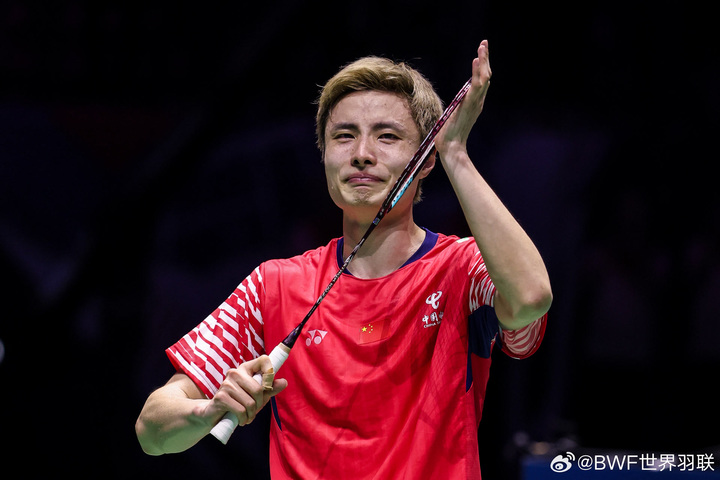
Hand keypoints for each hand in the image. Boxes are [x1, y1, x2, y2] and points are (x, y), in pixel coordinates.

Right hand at [207, 355, 287, 425]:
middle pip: (259, 389)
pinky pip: (241, 410)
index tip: (268, 387)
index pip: (264, 360)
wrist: (214, 414)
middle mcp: (235, 372)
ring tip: (247, 416)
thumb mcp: (257, 396)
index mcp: (246, 368)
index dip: (270, 373)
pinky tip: (241, 420)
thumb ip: (270, 389)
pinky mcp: (221, 397)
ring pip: (250, 402)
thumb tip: (284, 382)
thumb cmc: (239, 402)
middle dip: (260, 404)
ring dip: (251, 414)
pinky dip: (244, 419)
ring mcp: (226, 384)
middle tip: (254, 410)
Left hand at [434, 40, 491, 159]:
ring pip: (484, 77)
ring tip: (482, 46)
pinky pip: (477, 85)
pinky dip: (477, 72)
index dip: (481, 66)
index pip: (480, 81)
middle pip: (485, 75)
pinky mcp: (470, 105)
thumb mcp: (452, 115)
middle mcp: (478, 101)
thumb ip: (455, 107)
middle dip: (485, 58)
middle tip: (484, 43)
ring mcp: (475, 103)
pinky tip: (476, 60)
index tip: (479, 54)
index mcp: (474, 103)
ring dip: (483, 60)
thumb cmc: (448, 134)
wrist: (450, 147)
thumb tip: (451, 106)